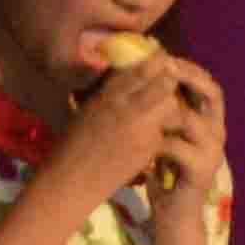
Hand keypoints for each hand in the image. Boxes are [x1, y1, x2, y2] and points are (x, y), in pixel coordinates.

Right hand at [49, 51, 197, 215]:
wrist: (71, 181)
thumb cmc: (71, 147)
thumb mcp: (88, 111)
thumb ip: (111, 96)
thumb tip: (131, 81)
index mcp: (107, 94)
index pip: (141, 68)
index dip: (157, 64)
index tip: (165, 64)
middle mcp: (125, 105)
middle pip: (165, 81)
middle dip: (172, 83)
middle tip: (174, 89)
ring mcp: (140, 126)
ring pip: (172, 105)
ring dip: (173, 107)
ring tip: (168, 114)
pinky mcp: (149, 146)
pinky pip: (167, 130)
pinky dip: (168, 130)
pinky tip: (164, 135)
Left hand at [133, 56, 228, 229]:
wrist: (174, 212)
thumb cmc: (164, 170)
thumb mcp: (164, 133)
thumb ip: (163, 109)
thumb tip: (145, 75)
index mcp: (210, 120)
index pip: (208, 84)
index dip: (188, 68)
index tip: (163, 55)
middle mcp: (218, 131)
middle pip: (212, 93)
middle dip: (186, 77)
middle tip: (162, 68)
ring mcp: (213, 151)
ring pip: (190, 118)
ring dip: (164, 110)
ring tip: (142, 103)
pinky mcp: (202, 169)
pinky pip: (177, 145)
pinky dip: (156, 140)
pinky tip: (140, 138)